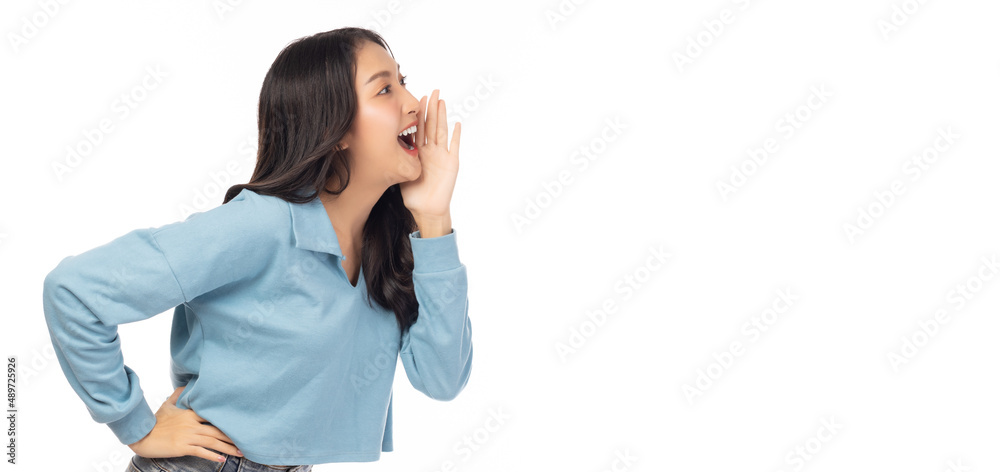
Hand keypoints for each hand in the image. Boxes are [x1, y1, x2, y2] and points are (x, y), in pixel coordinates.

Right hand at [128, 386, 241, 461]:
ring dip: (227, 448)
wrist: (142, 436)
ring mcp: (188, 436)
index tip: (239, 424)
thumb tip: (184, 385)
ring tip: (239, 452)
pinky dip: (213, 456)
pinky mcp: (183, 447)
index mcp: (190, 413)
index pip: (213, 415)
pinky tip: (222, 459)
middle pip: (217, 430)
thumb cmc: (155, 421)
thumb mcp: (167, 405)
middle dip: (232, 437)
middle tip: (245, 442)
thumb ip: (177, 395)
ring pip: (213, 441)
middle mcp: (191, 424)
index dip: (227, 420)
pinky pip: (202, 452)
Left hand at [399, 89, 460, 217]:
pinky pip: (454, 147)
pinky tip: (457, 124)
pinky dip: (456, 136)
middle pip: (432, 125)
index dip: (419, 114)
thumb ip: (394, 161)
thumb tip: (375, 149)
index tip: (417, 98)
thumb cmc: (413, 195)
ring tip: (441, 101)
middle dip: (431, 108)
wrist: (426, 210)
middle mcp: (431, 151)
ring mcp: (442, 156)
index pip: (419, 128)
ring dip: (442, 116)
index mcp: (419, 152)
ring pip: (442, 131)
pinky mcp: (451, 164)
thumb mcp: (400, 173)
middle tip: (432, 91)